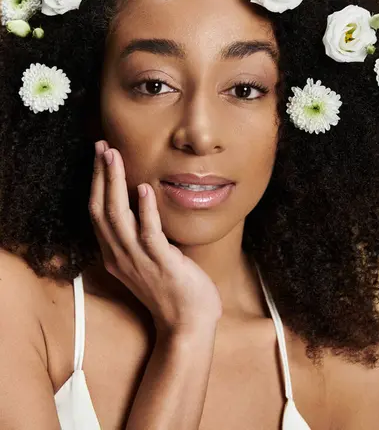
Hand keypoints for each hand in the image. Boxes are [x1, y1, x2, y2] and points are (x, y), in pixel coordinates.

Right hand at [89, 140, 222, 334]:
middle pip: (100, 209)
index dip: (97, 183)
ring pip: (117, 217)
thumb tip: (145, 206)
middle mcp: (120, 256)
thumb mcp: (148, 262)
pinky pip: (148, 233)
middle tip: (102, 146)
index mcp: (116, 254)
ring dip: (115, 183)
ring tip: (115, 156)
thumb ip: (141, 237)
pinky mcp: (161, 263)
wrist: (188, 326)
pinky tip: (146, 189)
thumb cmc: (172, 292)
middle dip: (101, 175)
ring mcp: (139, 260)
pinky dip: (145, 210)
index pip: (98, 213)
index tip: (101, 157)